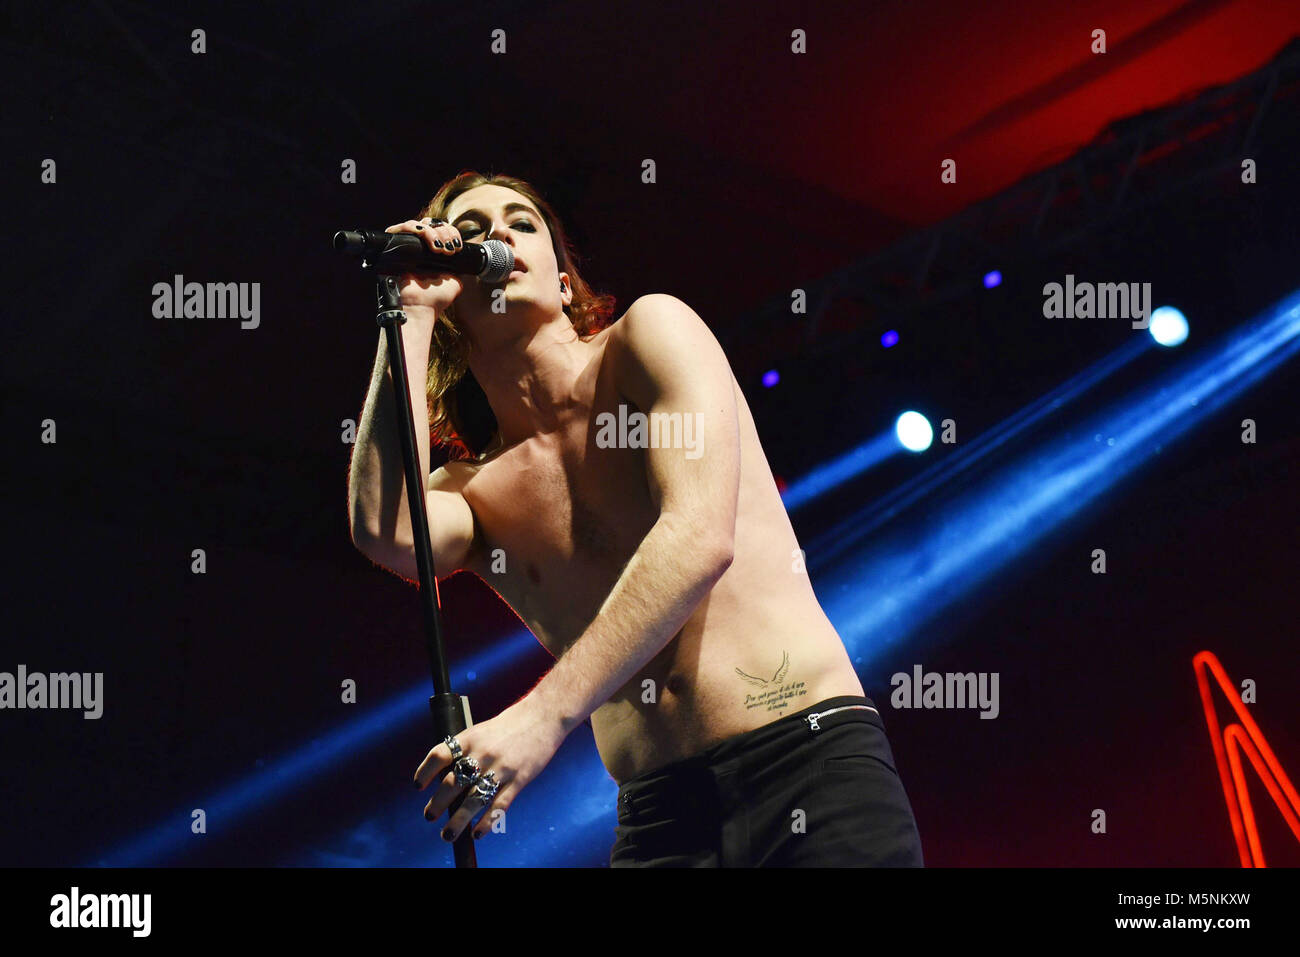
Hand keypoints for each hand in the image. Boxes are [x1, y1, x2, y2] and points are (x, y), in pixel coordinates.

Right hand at [381, 217, 465, 313]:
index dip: (450, 232)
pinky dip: (419, 230)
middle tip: (449, 249)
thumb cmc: (434, 299)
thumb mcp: (455, 281)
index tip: (457, 246)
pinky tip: (431, 244)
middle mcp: (418, 248)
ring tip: (441, 249)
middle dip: (444, 232)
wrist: (421, 307)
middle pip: (431, 223)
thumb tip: (465, 258)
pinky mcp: (394, 245)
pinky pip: (404, 227)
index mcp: (432, 253)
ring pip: (420, 224)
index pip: (440, 230)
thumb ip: (459, 268)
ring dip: (434, 233)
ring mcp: (406, 245)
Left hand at [414, 695, 570, 841]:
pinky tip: (478, 833)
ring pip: (474, 800)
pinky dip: (487, 822)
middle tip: (429, 816)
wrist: (543, 716)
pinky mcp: (519, 779)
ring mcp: (501, 768)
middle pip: (452, 783)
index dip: (425, 771)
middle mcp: (482, 753)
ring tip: (447, 834)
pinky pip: (499, 805)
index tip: (419, 786)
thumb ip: (465, 751)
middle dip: (437, 804)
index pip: (439, 755)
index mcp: (470, 738)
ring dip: (458, 821)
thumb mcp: (481, 731)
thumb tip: (447, 780)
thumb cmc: (509, 725)